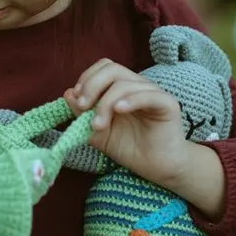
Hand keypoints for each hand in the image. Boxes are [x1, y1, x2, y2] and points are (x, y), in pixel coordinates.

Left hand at [64, 59, 189, 186]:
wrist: (155, 168)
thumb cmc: (129, 147)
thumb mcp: (97, 132)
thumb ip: (82, 114)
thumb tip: (68, 93)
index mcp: (122, 88)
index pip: (104, 67)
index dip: (87, 78)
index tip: (77, 99)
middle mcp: (137, 86)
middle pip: (112, 69)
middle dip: (92, 86)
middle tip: (83, 107)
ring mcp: (153, 93)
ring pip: (124, 84)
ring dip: (105, 103)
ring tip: (98, 125)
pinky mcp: (167, 104)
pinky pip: (148, 95)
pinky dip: (130, 100)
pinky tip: (118, 111)